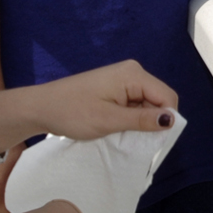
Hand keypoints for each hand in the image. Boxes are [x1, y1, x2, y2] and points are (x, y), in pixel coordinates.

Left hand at [0, 60, 177, 149]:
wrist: (40, 107)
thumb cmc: (73, 113)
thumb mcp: (110, 120)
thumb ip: (143, 119)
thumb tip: (172, 120)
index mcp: (134, 75)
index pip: (167, 97)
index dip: (166, 120)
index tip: (151, 140)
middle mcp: (132, 72)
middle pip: (158, 99)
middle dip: (152, 120)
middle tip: (133, 139)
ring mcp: (122, 78)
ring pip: (147, 103)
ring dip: (140, 120)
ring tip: (121, 132)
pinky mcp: (114, 86)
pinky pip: (134, 102)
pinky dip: (130, 117)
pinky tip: (116, 126)